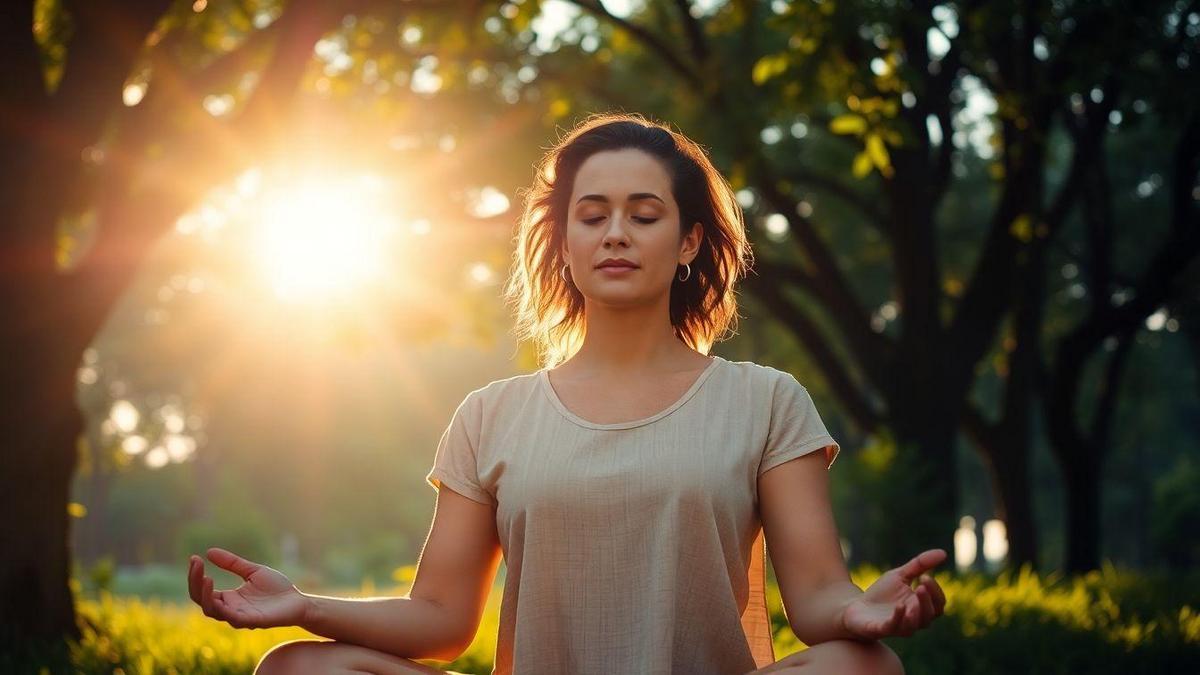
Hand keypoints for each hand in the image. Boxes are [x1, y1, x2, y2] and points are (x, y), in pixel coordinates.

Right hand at [187, 547, 308, 629]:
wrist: (298, 601)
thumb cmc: (276, 588)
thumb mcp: (252, 571)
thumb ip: (232, 563)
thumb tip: (209, 552)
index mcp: (228, 598)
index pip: (202, 590)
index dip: (195, 576)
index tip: (194, 558)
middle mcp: (230, 609)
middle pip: (202, 601)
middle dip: (195, 583)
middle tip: (196, 564)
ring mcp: (240, 616)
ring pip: (213, 611)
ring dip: (205, 596)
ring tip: (206, 578)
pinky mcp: (253, 621)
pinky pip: (233, 619)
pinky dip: (224, 609)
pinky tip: (221, 595)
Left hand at [841, 548, 947, 639]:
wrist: (855, 607)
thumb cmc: (882, 594)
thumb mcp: (900, 575)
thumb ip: (920, 565)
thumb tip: (944, 553)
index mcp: (921, 608)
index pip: (938, 604)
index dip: (935, 592)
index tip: (925, 576)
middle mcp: (914, 620)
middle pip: (930, 615)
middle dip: (928, 599)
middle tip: (921, 583)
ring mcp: (899, 626)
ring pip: (915, 624)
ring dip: (917, 611)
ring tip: (916, 592)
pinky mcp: (883, 629)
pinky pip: (894, 627)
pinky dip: (898, 617)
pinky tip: (900, 605)